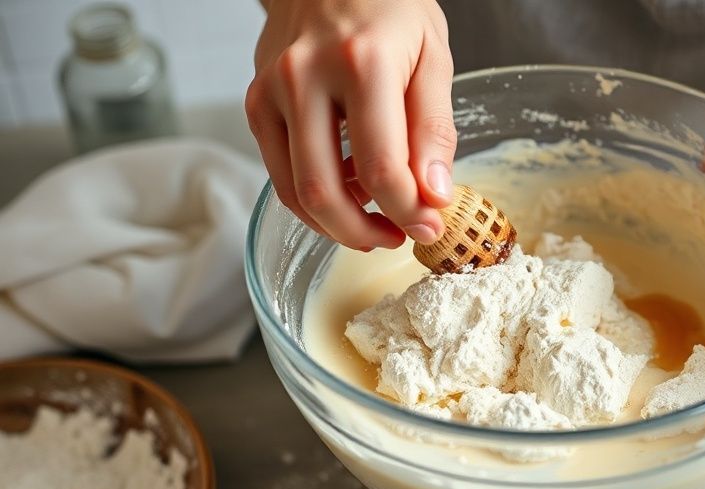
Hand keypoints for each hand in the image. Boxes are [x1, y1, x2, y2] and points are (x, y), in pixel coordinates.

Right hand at [246, 0, 455, 249]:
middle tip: (400, 237)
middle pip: (324, 190)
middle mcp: (305, 77)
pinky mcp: (255, 103)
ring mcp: (271, 91)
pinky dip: (313, 200)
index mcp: (362, 63)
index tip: (431, 226)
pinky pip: (280, 174)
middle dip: (366, 233)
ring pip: (295, 192)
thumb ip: (435, 128)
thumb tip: (434, 195)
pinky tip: (347, 193)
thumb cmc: (389, 8)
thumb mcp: (433, 56)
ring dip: (338, 226)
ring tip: (376, 225)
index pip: (381, 166)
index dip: (408, 211)